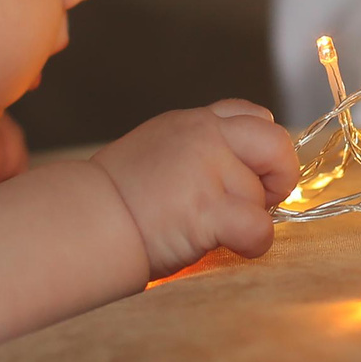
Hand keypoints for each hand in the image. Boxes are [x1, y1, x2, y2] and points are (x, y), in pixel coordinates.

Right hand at [91, 100, 300, 276]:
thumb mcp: (156, 151)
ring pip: (260, 196)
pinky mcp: (207, 208)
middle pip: (274, 141)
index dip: (262, 147)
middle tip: (259, 200)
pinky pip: (259, 227)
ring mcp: (205, 169)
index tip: (252, 172)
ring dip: (245, 219)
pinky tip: (230, 246)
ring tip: (205, 229)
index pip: (251, 114)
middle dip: (279, 174)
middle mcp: (202, 135)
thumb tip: (244, 171)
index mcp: (191, 122)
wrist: (81, 224)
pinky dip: (253, 243)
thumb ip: (197, 150)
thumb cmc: (115, 201)